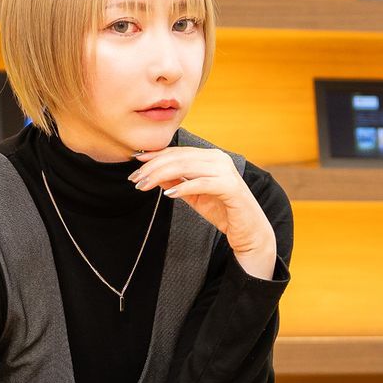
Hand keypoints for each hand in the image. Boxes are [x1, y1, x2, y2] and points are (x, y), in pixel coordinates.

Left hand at [130, 147, 275, 257]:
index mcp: (210, 157)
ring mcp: (226, 171)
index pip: (177, 152)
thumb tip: (155, 174)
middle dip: (153, 167)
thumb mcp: (193, 195)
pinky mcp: (230, 187)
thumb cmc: (222, 211)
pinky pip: (202, 183)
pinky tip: (168, 195)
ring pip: (187, 167)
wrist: (248, 230)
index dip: (155, 156)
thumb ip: (177, 182)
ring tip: (143, 186)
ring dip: (161, 175)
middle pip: (179, 157)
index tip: (134, 164)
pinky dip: (183, 188)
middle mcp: (218, 158)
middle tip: (134, 179)